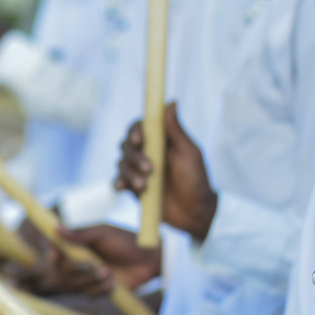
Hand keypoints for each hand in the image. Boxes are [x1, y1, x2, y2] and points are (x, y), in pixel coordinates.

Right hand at [58, 224, 160, 290]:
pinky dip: (99, 290)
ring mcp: (88, 275)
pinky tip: (112, 283)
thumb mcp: (103, 234)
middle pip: (61, 271)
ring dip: (90, 280)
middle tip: (94, 264)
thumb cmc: (126, 242)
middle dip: (76, 270)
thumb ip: (79, 234)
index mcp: (78, 243)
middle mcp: (80, 259)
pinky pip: (88, 294)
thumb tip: (56, 227)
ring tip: (108, 273)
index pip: (55, 250)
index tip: (58, 257)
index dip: (54, 256)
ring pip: (73, 284)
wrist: (148, 262)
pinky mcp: (97, 288)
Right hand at [117, 104, 216, 238]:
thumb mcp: (189, 153)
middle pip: (127, 145)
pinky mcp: (133, 187)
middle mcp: (148, 153)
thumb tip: (171, 102)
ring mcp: (139, 170)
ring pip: (122, 163)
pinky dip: (118, 182)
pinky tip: (122, 187)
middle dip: (135, 156)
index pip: (140, 127)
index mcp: (161, 141)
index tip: (140, 140)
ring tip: (145, 186)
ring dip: (130, 172)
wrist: (195, 213)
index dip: (136, 130)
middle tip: (150, 169)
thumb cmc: (196, 180)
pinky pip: (118, 180)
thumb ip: (176, 130)